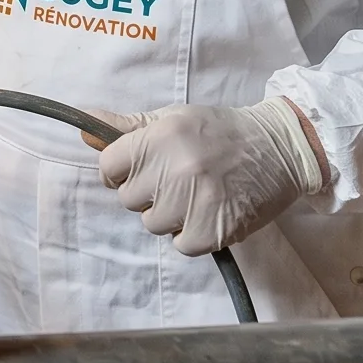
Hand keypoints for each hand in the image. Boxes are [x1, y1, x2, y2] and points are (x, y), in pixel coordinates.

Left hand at [92, 99, 328, 255]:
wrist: (280, 149)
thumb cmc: (219, 132)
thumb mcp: (172, 119)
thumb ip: (126, 127)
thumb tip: (83, 128)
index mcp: (160, 137)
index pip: (108, 167)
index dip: (122, 169)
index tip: (144, 167)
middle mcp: (174, 169)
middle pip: (127, 198)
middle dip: (147, 191)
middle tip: (178, 178)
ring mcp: (194, 202)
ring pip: (151, 223)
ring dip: (169, 214)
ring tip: (196, 193)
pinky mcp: (212, 230)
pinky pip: (179, 244)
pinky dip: (191, 234)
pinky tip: (209, 211)